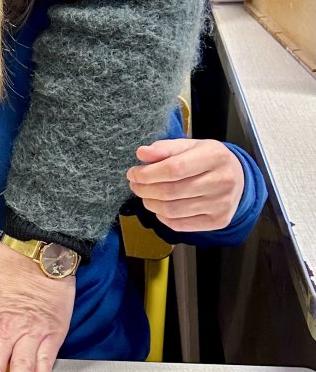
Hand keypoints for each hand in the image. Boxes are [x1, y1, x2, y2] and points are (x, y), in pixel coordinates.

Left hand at [126, 138, 243, 231]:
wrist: (238, 178)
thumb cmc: (208, 160)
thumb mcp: (189, 146)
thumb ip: (164, 148)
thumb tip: (142, 153)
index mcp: (215, 156)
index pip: (173, 169)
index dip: (147, 174)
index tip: (133, 173)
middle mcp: (222, 181)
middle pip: (170, 192)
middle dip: (145, 189)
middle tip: (135, 185)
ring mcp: (221, 204)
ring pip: (172, 210)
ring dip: (151, 204)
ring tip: (146, 195)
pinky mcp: (218, 221)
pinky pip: (179, 225)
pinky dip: (163, 217)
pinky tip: (160, 207)